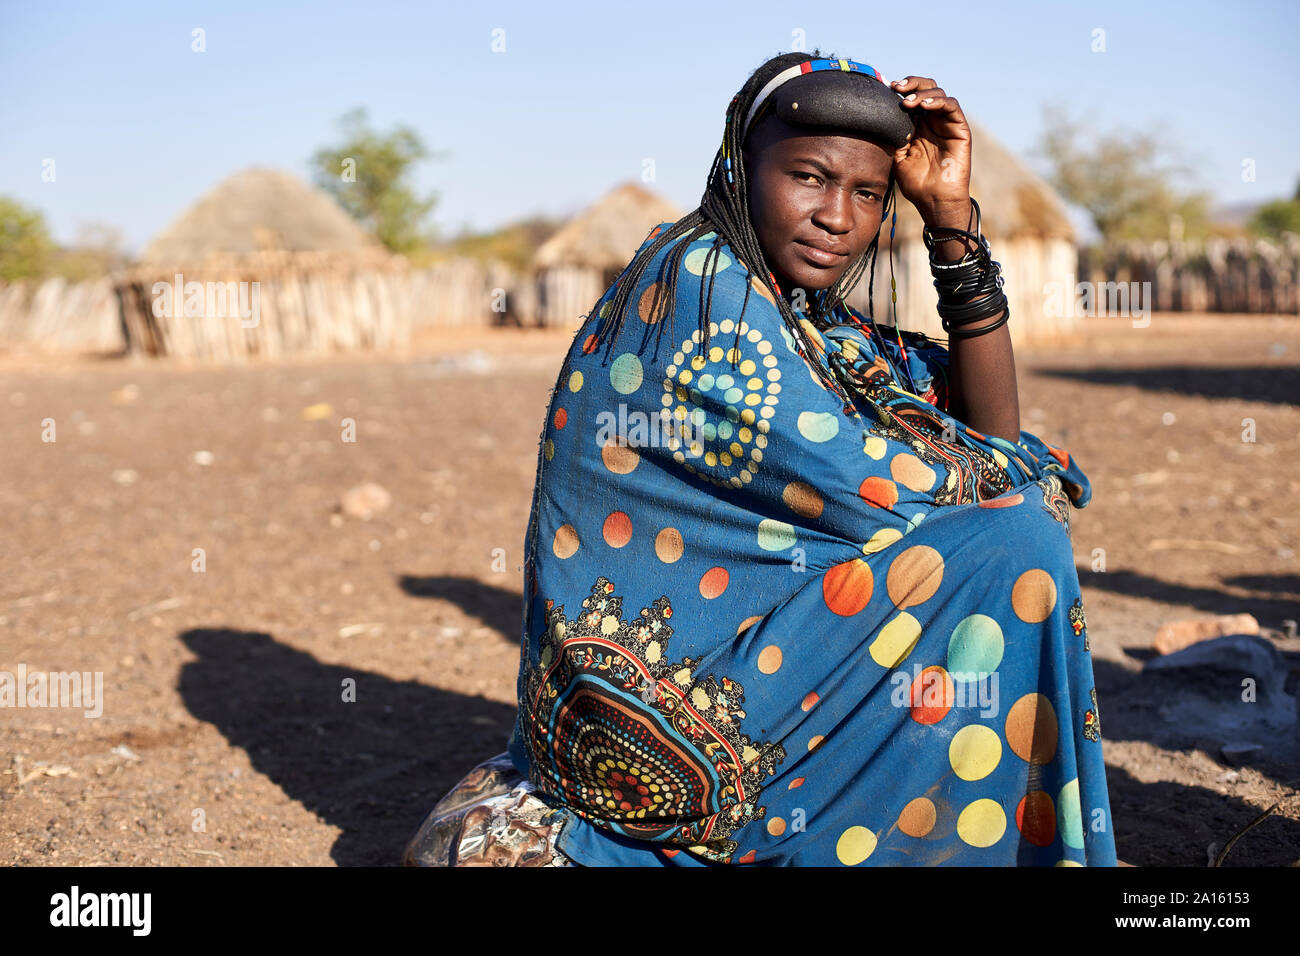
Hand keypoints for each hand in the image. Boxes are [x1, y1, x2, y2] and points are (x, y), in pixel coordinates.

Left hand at [890, 76, 973, 225]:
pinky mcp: (960, 129)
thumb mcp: (897, 156)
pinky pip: (952, 107)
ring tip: (908, 102)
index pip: (912, 97)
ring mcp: (947, 123)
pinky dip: (938, 102)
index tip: (886, 89)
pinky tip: (924, 106)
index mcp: (918, 125)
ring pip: (939, 94)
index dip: (901, 89)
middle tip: (897, 88)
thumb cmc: (916, 183)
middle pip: (926, 88)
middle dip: (911, 83)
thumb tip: (882, 114)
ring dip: (922, 93)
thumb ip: (894, 135)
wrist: (934, 200)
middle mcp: (933, 120)